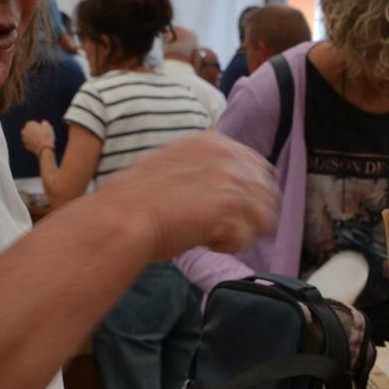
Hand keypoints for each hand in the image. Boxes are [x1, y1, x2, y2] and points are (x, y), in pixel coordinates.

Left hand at [21, 120, 54, 156]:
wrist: (44, 149)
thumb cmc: (46, 137)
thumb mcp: (48, 127)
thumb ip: (45, 123)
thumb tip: (43, 122)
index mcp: (29, 124)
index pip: (33, 123)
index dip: (38, 127)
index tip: (43, 131)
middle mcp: (24, 130)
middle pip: (29, 129)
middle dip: (34, 131)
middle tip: (41, 136)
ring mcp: (23, 138)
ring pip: (28, 136)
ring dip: (32, 137)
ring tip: (40, 141)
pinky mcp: (24, 145)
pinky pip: (29, 142)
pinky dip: (32, 143)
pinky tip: (38, 145)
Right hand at [90, 130, 277, 259]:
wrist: (121, 218)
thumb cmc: (136, 200)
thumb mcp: (173, 164)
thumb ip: (204, 167)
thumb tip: (228, 185)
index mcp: (214, 142)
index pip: (259, 169)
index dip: (250, 195)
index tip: (232, 211)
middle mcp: (228, 156)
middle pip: (267, 194)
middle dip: (248, 216)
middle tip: (219, 228)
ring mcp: (231, 181)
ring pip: (263, 218)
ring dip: (239, 232)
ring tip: (209, 234)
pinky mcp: (230, 209)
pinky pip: (246, 238)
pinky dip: (226, 247)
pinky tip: (203, 242)